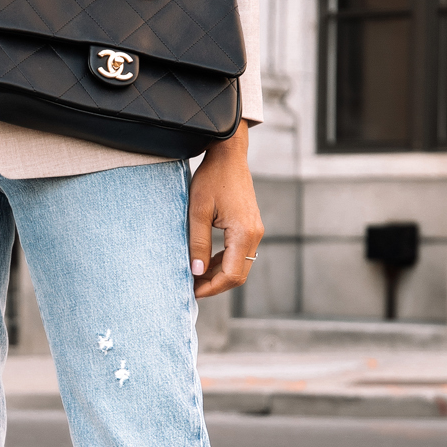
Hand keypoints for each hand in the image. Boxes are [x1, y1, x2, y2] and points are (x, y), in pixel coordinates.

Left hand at [188, 123, 262, 298]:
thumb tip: (196, 272)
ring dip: (218, 274)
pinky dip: (223, 262)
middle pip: (238, 275)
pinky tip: (206, 262)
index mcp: (243, 233)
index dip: (211, 288)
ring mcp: (255, 231)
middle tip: (191, 287)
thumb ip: (198, 243)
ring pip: (239, 266)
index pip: (231, 275)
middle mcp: (254, 234)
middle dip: (215, 285)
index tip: (191, 291)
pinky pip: (239, 254)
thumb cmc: (212, 178)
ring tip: (195, 276)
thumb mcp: (197, 211)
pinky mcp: (251, 227)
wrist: (229, 155)